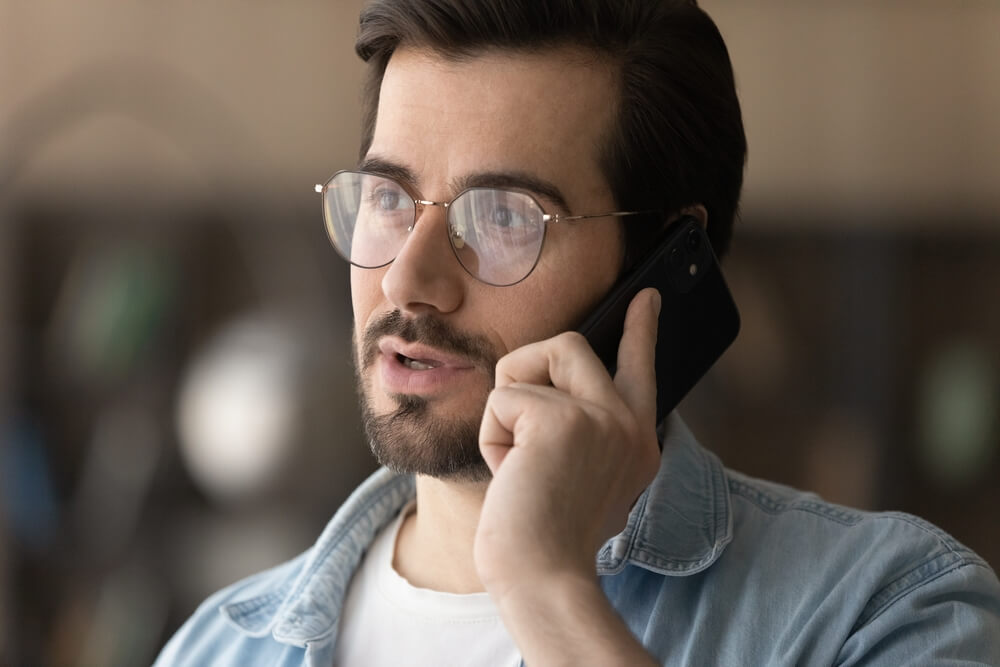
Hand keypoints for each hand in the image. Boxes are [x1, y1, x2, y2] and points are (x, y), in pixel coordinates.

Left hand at [475, 287, 661, 603]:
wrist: (542, 577)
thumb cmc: (545, 537)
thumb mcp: (577, 478)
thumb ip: (578, 432)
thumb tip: (539, 394)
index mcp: (636, 442)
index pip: (640, 368)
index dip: (641, 328)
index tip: (647, 297)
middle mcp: (629, 424)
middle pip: (568, 344)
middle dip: (525, 372)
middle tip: (518, 424)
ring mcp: (602, 417)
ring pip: (529, 362)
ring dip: (506, 409)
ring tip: (517, 463)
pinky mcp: (563, 420)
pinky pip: (502, 397)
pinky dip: (491, 436)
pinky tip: (510, 474)